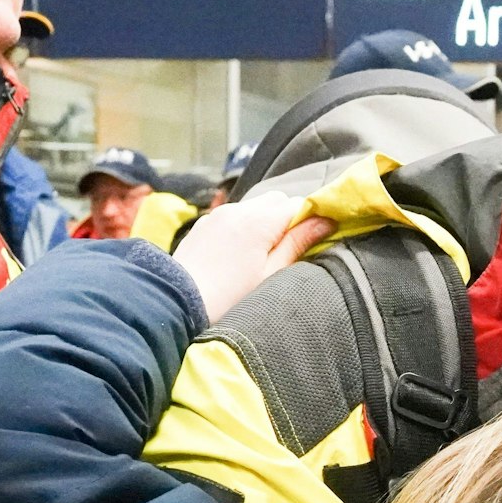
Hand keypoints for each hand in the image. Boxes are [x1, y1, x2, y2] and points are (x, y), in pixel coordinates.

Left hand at [171, 192, 334, 323]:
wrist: (176, 302)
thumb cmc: (229, 297)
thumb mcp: (271, 275)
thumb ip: (298, 244)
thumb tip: (325, 221)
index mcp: (259, 221)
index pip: (298, 204)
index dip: (311, 219)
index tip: (315, 239)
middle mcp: (238, 209)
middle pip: (276, 200)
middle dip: (288, 218)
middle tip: (288, 249)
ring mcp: (218, 215)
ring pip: (255, 206)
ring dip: (266, 222)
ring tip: (262, 254)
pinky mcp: (205, 224)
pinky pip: (234, 215)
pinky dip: (245, 226)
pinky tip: (239, 253)